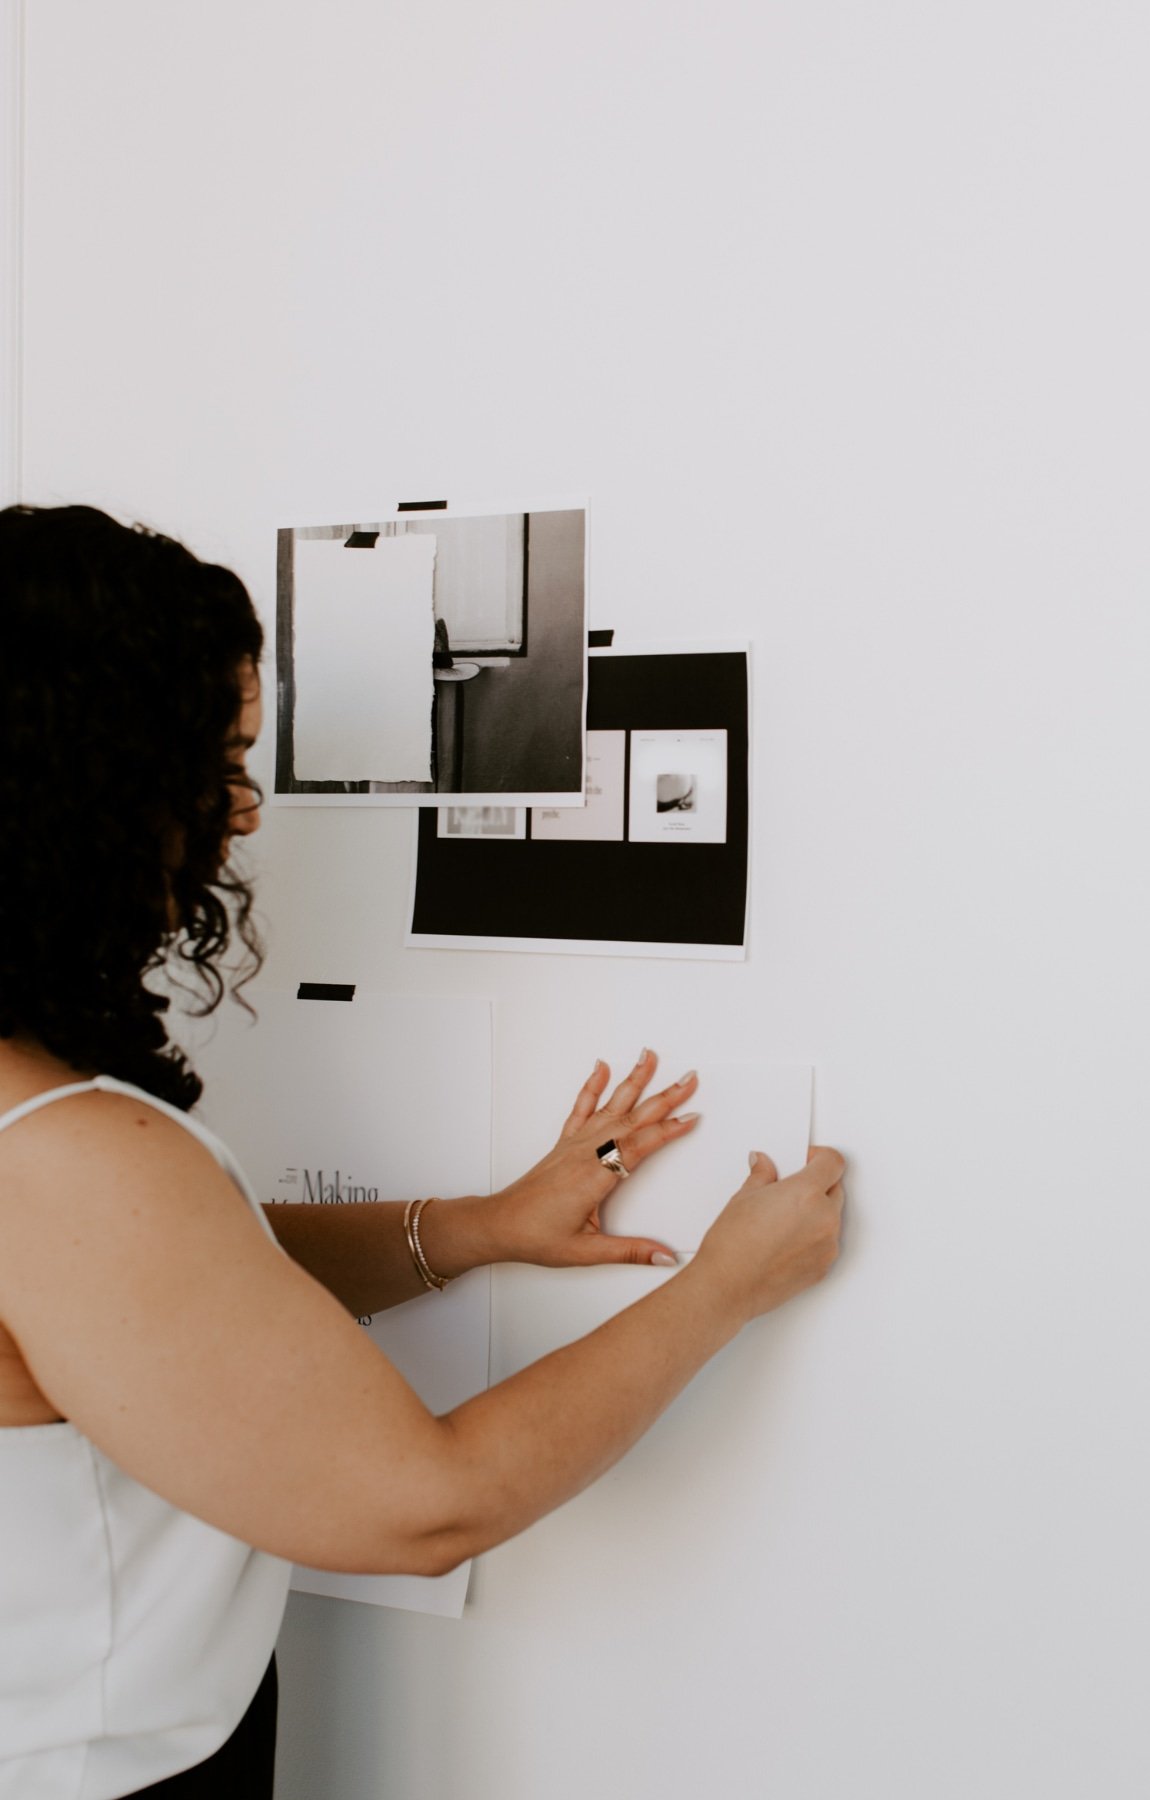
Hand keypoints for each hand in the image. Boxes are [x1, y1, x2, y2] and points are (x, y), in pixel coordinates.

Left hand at [486, 1050, 699, 1268]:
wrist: (500, 1224)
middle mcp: (585, 1153)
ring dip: (634, 1081)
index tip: (692, 1117)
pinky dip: (593, 1086)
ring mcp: (575, 1144)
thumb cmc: (537, 1236)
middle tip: (689, 1078)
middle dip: (664, 1097)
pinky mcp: (564, 1143)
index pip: (639, 1147)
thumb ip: (629, 1251)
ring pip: (611, 1107)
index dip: (668, 1131)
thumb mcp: (586, 1252)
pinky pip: (582, 1108)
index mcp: (594, 1178)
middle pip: (632, 1119)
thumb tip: (665, 1256)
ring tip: (650, 1056)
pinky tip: (601, 1067)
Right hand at [693, 1145, 845, 1322]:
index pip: (833, 1162)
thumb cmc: (732, 1245)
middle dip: (817, 1185)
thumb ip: (763, 1175)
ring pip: (832, 1217)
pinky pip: (827, 1243)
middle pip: (835, 1189)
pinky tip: (786, 1241)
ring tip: (783, 1220)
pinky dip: (813, 1238)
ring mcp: (827, 1246)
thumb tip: (764, 1164)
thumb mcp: (744, 1198)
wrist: (727, 1286)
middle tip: (789, 1191)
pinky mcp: (823, 1267)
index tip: (807, 1160)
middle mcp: (824, 1218)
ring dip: (816, 1213)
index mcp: (806, 1193)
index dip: (820, 1157)